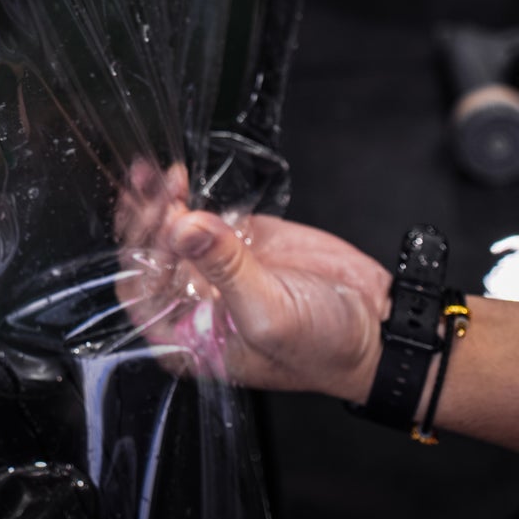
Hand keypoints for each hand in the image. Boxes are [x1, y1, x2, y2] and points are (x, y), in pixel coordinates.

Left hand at [114, 160, 390, 397]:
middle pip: (147, 256)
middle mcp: (191, 304)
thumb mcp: (272, 314)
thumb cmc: (324, 345)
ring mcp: (211, 268)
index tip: (164, 225)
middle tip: (161, 193)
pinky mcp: (234, 239)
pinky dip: (179, 194)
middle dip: (146, 221)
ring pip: (164, 231)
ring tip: (157, 175)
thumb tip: (183, 227)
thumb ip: (226, 270)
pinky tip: (174, 173)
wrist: (377, 323)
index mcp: (188, 339)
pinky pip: (195, 215)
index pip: (141, 293)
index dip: (144, 256)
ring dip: (154, 201)